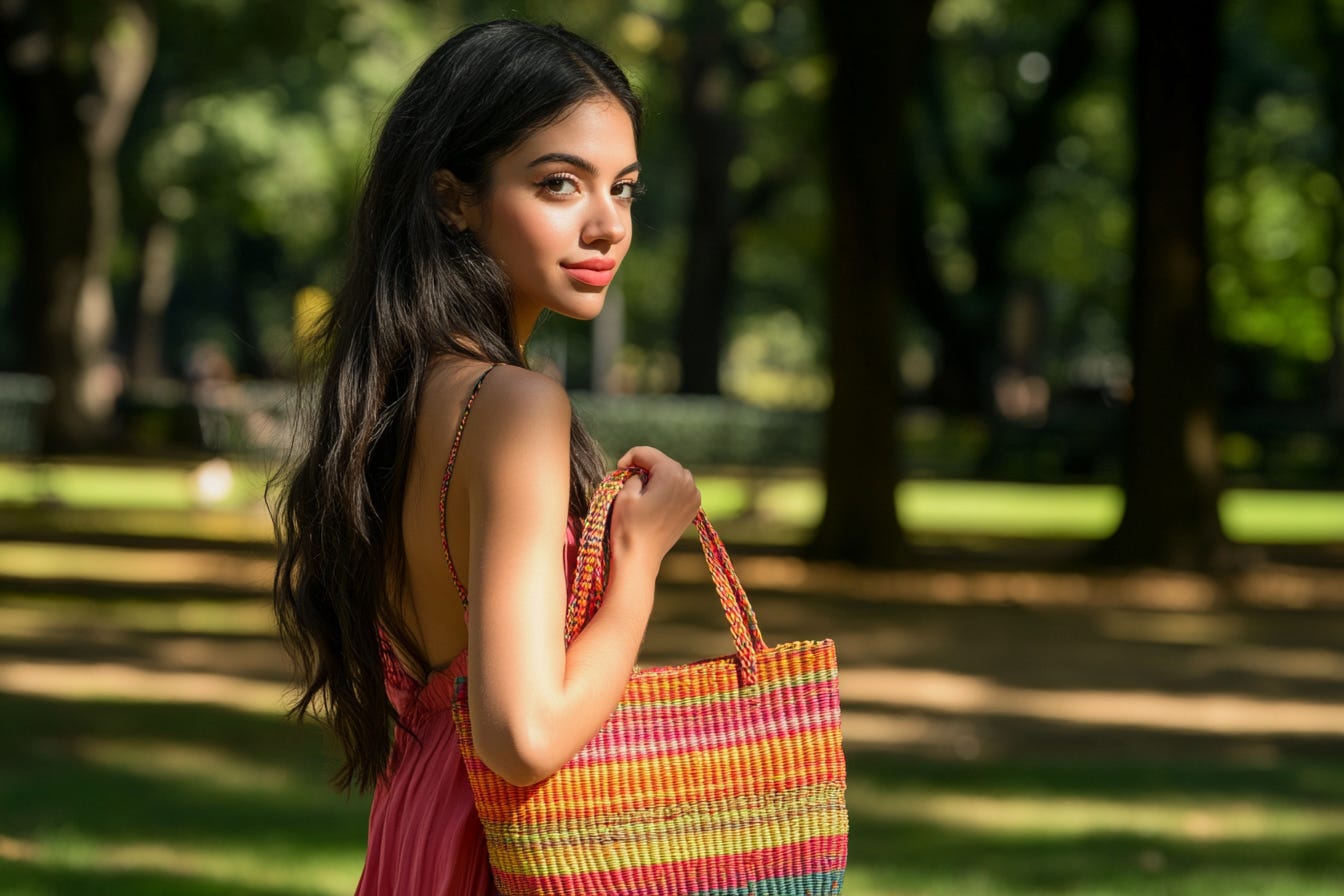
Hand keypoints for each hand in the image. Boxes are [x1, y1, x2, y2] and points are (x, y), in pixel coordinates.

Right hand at [609, 446, 700, 569]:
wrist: (639, 559)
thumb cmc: (628, 526)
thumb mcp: (625, 492)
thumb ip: (634, 473)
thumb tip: (641, 473)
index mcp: (671, 474)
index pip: (646, 453)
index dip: (628, 458)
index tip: (617, 471)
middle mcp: (688, 481)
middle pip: (662, 462)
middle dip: (644, 467)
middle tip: (627, 479)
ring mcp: (693, 496)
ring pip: (672, 474)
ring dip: (656, 477)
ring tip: (640, 490)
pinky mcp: (693, 508)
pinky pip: (679, 488)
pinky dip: (667, 489)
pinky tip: (653, 501)